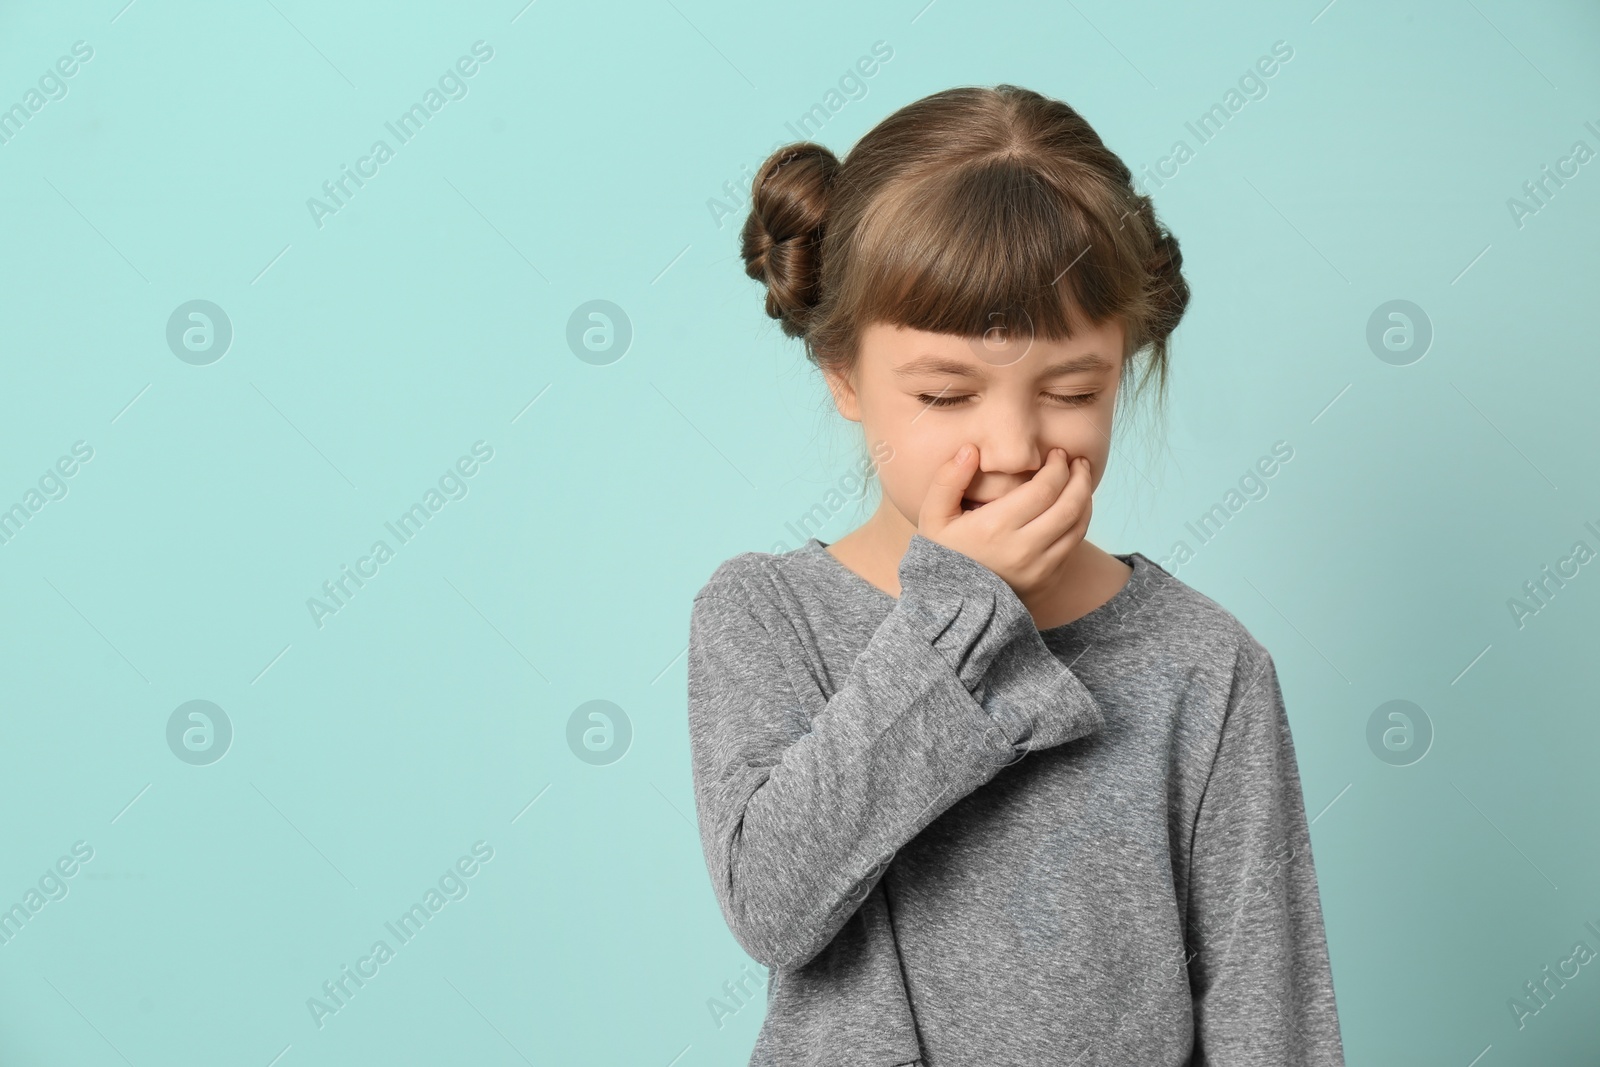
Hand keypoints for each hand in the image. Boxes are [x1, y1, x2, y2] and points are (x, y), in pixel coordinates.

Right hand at [916, 444, 1093, 607]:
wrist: (952, 604)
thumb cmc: (943, 554)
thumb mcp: (933, 517)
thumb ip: (948, 480)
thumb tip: (971, 450)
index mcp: (995, 528)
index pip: (1044, 489)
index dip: (1057, 467)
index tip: (1057, 454)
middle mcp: (1023, 550)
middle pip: (1069, 506)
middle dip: (1079, 477)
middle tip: (1077, 462)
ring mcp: (1038, 568)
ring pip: (1078, 526)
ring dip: (1085, 498)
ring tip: (1081, 479)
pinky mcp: (1047, 581)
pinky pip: (1074, 545)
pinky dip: (1080, 521)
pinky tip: (1075, 506)